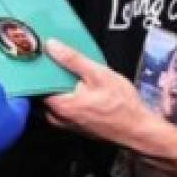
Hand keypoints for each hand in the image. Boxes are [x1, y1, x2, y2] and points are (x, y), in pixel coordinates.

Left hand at [44, 38, 166, 153]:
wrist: (140, 131)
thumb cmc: (122, 106)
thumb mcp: (99, 75)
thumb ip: (72, 60)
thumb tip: (51, 45)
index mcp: (60, 105)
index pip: (35, 83)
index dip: (36, 66)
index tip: (37, 53)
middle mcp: (58, 117)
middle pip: (42, 90)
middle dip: (47, 74)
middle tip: (52, 56)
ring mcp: (65, 123)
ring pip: (52, 98)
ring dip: (57, 83)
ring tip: (66, 68)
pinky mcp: (74, 125)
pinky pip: (62, 105)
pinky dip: (65, 93)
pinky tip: (76, 83)